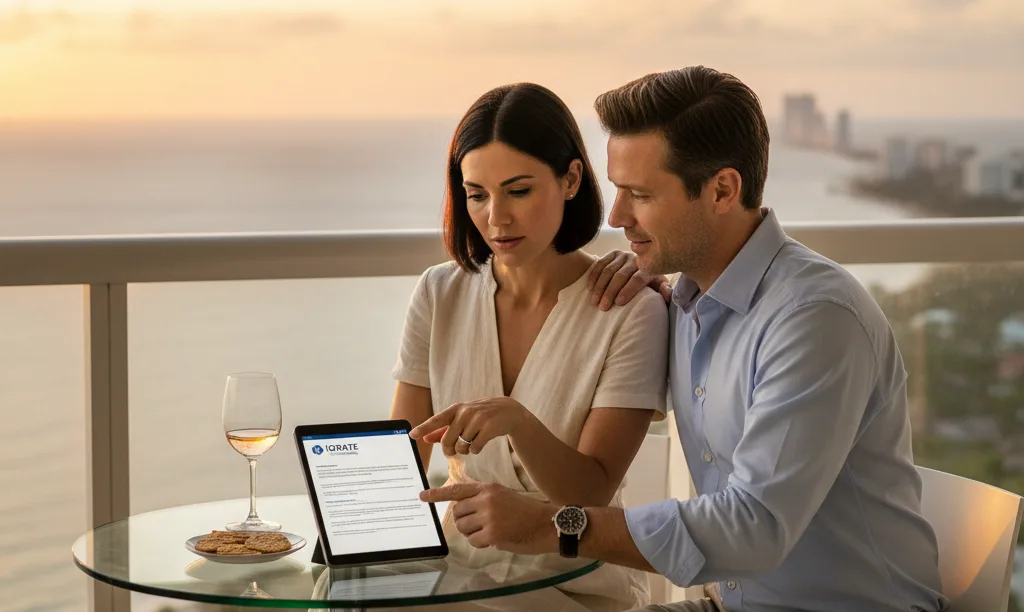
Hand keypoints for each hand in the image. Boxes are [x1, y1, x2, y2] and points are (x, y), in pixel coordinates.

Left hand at [409, 397, 530, 456]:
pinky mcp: (489, 428)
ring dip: (464, 451)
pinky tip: (480, 444)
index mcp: (456, 409)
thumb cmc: (480, 416)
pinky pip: (475, 449)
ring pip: (461, 447)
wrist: (508, 411)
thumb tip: (425, 438)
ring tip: (470, 444)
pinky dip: (475, 451)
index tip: (412, 435)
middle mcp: (465, 412)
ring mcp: (478, 419)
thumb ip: (444, 429)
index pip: (436, 420)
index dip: (423, 428)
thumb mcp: (462, 418)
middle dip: (449, 450)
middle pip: (447, 441)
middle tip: (454, 450)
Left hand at [420, 482, 556, 553]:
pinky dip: (481, 543)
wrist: (546, 524)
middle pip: (457, 512)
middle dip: (463, 521)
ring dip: (472, 533)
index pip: (457, 490)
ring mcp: (489, 516)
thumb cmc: (526, 512)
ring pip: (463, 527)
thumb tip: (462, 509)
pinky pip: (474, 541)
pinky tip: (496, 539)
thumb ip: (483, 499)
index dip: (437, 494)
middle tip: (478, 525)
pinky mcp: (492, 534)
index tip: (422, 496)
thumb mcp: (503, 496)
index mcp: (488, 488)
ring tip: (490, 531)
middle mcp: (486, 500)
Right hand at [587, 250, 670, 310]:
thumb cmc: (649, 282)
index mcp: (648, 268)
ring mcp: (622, 255)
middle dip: (610, 292)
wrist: (641, 266)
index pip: (638, 278)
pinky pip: (599, 264)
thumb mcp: (657, 287)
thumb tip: (667, 296)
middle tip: (603, 307)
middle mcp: (635, 259)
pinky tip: (589, 289)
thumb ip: (663, 291)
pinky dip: (593, 277)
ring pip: (608, 270)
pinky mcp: (611, 254)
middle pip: (621, 275)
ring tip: (594, 302)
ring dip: (599, 287)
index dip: (628, 290)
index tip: (619, 303)